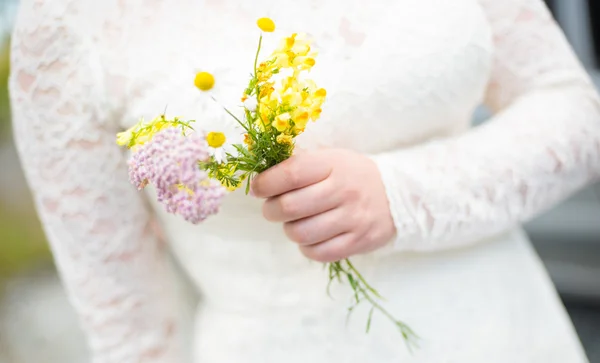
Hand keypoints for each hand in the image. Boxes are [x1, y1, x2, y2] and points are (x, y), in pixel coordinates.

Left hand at [251, 149, 395, 261]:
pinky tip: (310, 236)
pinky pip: (319, 253)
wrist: (396, 195)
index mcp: (333, 164)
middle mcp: (344, 191)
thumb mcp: (330, 159)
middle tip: (272, 208)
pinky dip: (306, 247)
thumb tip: (261, 181)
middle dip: (271, 209)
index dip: (266, 183)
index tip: (257, 188)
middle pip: (290, 207)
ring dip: (289, 229)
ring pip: (301, 233)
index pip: (291, 174)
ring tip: (294, 222)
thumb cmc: (351, 175)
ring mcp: (353, 219)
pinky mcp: (358, 242)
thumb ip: (299, 166)